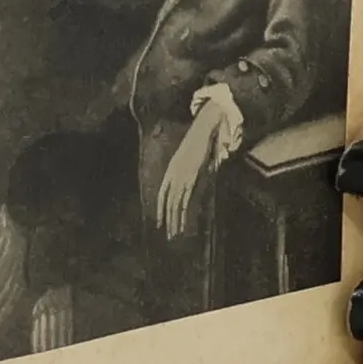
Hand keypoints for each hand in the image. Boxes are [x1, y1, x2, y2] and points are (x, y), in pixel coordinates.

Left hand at [155, 105, 220, 238]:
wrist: (203, 128)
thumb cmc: (199, 142)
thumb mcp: (191, 158)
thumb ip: (190, 172)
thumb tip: (192, 182)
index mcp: (172, 171)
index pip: (162, 195)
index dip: (160, 209)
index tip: (159, 223)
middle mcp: (173, 175)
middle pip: (167, 202)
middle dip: (167, 220)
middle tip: (168, 235)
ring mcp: (181, 176)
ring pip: (174, 203)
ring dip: (174, 220)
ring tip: (174, 234)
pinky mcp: (190, 176)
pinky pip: (184, 197)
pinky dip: (182, 210)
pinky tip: (181, 221)